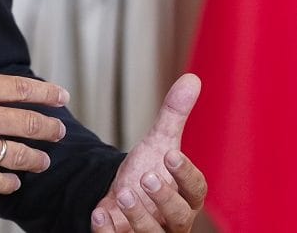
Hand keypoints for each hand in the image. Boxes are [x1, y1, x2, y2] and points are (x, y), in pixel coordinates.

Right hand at [0, 0, 70, 192]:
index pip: (21, 89)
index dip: (47, 93)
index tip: (62, 98)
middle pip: (27, 123)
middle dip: (49, 129)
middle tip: (59, 132)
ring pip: (15, 155)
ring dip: (34, 159)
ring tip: (43, 161)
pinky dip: (7, 183)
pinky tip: (13, 183)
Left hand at [90, 74, 207, 231]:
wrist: (121, 199)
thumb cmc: (147, 173)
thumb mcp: (159, 144)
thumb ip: (174, 116)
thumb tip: (192, 79)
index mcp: (188, 196)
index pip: (197, 190)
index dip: (186, 174)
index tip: (170, 155)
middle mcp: (174, 221)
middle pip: (179, 216)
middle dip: (163, 198)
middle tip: (146, 176)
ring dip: (137, 215)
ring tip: (123, 192)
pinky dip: (109, 232)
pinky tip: (99, 213)